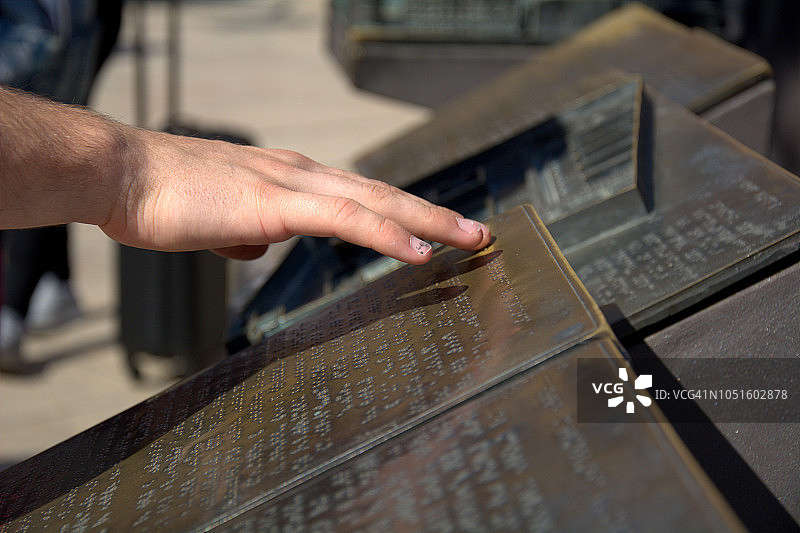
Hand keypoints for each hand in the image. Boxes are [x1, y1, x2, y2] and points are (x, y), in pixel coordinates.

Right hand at [0, 87, 489, 263]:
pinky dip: (386, 233)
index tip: (434, 231)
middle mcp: (299, 174)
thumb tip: (262, 246)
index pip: (359, 197)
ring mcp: (290, 184)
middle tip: (476, 231)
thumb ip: (249, 231)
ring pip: (375, 201)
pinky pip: (344, 219)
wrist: (119, 174)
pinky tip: (419, 250)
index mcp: (289, 179)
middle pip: (382, 194)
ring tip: (468, 237)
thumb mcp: (218, 221)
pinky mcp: (275, 202)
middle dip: (433, 214)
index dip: (400, 213)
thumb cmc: (163, 197)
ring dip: (427, 220)